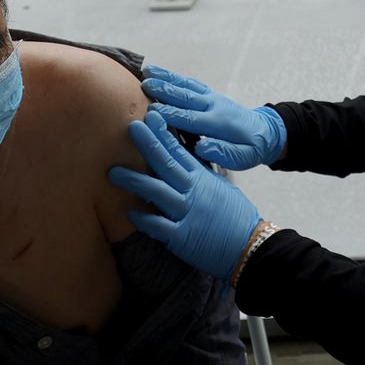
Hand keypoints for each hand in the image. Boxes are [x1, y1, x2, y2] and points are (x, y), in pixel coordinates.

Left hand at [110, 110, 261, 280]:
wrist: (250, 247)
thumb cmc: (236, 218)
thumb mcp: (220, 189)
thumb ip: (200, 176)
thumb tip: (185, 162)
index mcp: (202, 179)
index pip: (180, 151)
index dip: (164, 134)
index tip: (150, 117)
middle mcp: (194, 192)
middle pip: (167, 164)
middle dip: (148, 144)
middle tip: (131, 127)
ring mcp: (187, 214)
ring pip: (158, 192)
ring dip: (135, 181)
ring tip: (114, 172)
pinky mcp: (182, 238)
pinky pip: (159, 227)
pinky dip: (144, 220)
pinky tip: (130, 213)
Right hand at [141, 65, 285, 169]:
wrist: (266, 132)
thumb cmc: (251, 148)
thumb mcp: (243, 157)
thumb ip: (223, 153)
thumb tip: (202, 148)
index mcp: (219, 123)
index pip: (190, 118)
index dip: (170, 115)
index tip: (150, 112)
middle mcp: (214, 106)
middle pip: (185, 97)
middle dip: (164, 91)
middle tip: (143, 85)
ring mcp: (212, 97)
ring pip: (186, 85)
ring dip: (166, 78)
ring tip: (146, 72)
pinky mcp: (210, 94)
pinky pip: (190, 83)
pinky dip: (174, 77)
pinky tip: (158, 72)